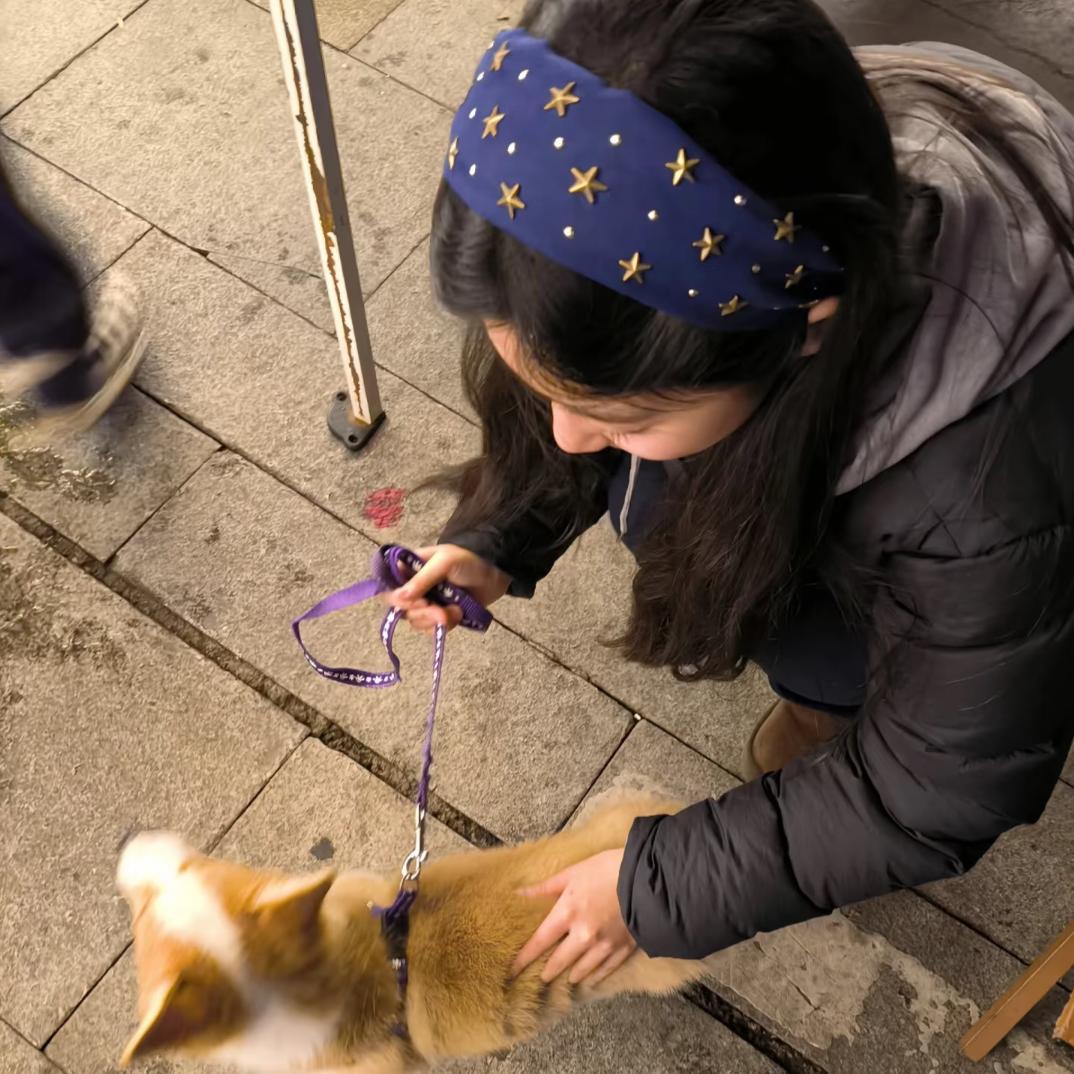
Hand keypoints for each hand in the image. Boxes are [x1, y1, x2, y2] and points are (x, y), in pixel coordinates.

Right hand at [386, 544, 509, 633]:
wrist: (496, 574)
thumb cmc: (469, 560)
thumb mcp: (445, 563)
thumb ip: (422, 579)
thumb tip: (399, 597)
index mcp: (410, 568)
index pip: (389, 587)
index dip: (398, 599)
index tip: (417, 601)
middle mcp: (414, 586)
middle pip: (401, 609)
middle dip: (422, 612)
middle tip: (438, 609)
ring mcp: (427, 602)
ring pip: (416, 621)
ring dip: (436, 619)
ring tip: (455, 609)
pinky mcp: (440, 616)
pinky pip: (431, 628)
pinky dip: (445, 625)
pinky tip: (458, 614)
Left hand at [512, 849, 635, 985]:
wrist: (647, 879)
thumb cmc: (607, 868)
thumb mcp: (573, 872)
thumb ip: (546, 887)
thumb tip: (519, 893)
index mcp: (567, 913)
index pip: (539, 942)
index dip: (524, 958)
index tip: (511, 970)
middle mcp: (582, 936)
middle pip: (559, 962)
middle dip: (547, 972)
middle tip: (539, 978)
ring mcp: (603, 946)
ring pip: (581, 970)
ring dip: (570, 975)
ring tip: (564, 978)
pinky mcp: (622, 950)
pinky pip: (605, 970)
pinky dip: (596, 976)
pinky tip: (590, 979)